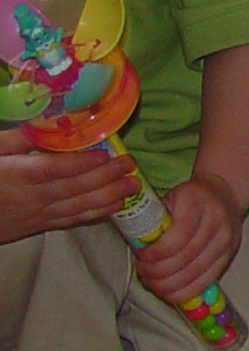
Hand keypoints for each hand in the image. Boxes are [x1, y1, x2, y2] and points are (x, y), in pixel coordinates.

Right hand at [0, 127, 137, 245]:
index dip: (80, 164)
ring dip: (106, 197)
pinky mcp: (35, 227)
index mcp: (14, 175)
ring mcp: (34, 215)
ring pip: (75, 207)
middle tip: (131, 167)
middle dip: (104, 178)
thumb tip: (43, 124)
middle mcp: (28, 198)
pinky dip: (92, 214)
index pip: (52, 169)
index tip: (106, 155)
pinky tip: (113, 207)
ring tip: (132, 187)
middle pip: (71, 188)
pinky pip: (68, 221)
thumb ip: (14, 140)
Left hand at [135, 175, 243, 307]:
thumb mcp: (168, 198)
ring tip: (152, 282)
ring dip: (168, 285)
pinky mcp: (228, 257)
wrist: (223, 195)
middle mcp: (217, 223)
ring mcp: (225, 242)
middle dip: (158, 272)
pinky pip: (205, 282)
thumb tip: (136, 244)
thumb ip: (153, 218)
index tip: (141, 256)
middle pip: (186, 258)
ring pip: (195, 274)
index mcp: (198, 203)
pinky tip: (168, 290)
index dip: (157, 252)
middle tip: (142, 271)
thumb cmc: (190, 198)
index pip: (178, 235)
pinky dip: (184, 291)